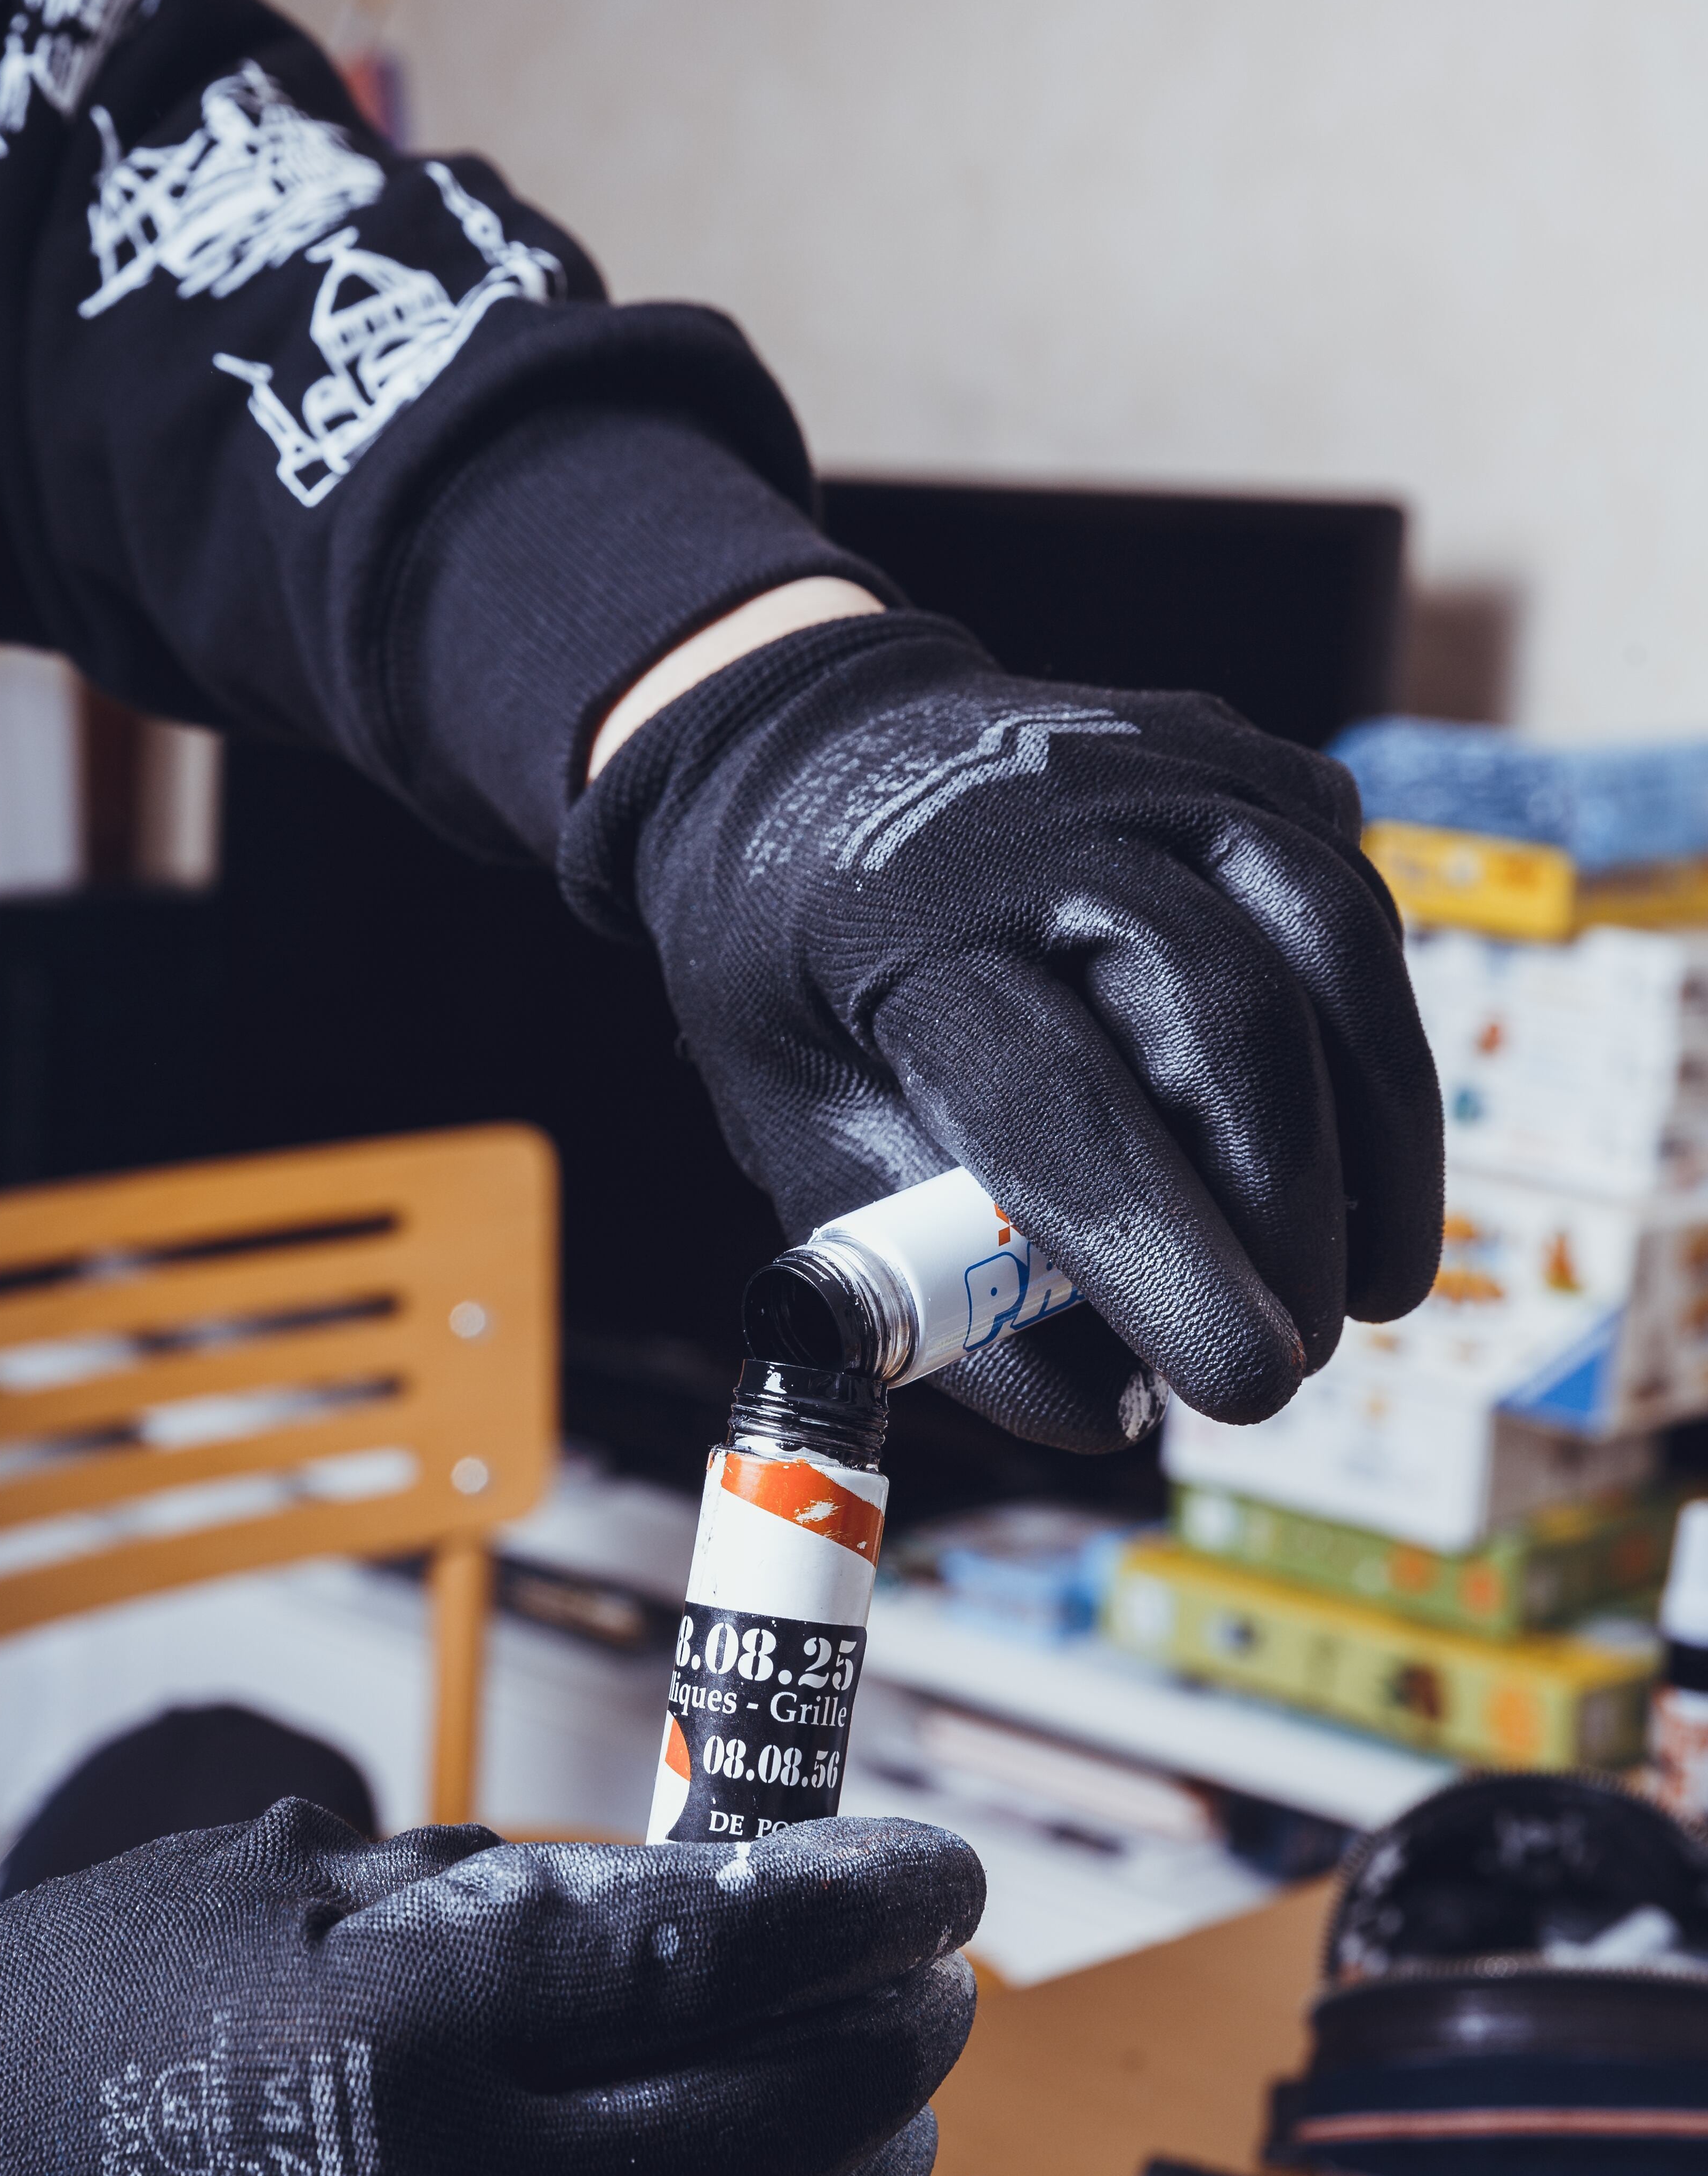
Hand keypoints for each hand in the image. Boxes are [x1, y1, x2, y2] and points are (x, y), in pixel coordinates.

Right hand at [0, 1804, 980, 2175]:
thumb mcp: (277, 1885)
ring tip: (888, 2113)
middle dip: (892, 2035)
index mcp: (411, 2021)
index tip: (940, 1872)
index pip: (719, 1955)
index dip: (863, 1903)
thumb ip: (484, 1897)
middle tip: (936, 1982)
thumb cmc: (69, 2022)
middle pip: (768, 2113)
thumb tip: (680, 1890)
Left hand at [565, 611, 1441, 1450]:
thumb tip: (1112, 1417)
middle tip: (1290, 1360)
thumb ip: (933, 1292)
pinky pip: (1350, 899)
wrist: (799, 758)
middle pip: (1227, 1023)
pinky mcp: (1242, 759)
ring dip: (1380, 1143)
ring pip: (1335, 945)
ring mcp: (1158, 767)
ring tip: (1371, 1289)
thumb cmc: (795, 979)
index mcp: (905, 930)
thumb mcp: (797, 1138)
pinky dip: (1372, 1036)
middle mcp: (1045, 822)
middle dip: (1286, 1222)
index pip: (1060, 1108)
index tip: (1246, 1390)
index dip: (1167, 1261)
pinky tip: (1347, 1139)